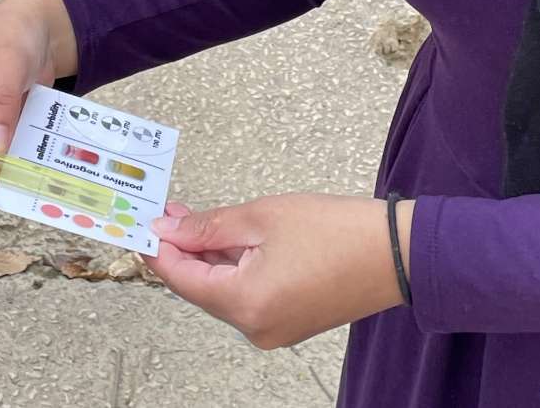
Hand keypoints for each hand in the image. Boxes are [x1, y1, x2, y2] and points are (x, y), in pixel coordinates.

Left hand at [145, 193, 412, 348]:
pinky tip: (230, 238)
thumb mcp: (262, 217)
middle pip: (202, 288)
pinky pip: (248, 294)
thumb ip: (209, 227)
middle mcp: (255, 328)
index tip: (143, 221)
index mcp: (244, 304)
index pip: (182, 280)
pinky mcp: (291, 322)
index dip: (159, 248)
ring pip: (225, 290)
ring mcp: (274, 330)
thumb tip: (167, 229)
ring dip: (210, 255)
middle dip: (185, 248)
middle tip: (171, 209)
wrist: (396, 253)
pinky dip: (235, 267)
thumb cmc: (334, 230)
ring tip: (198, 217)